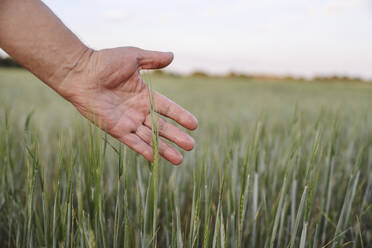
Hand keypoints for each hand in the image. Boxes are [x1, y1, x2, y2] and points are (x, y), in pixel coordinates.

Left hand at [58, 47, 197, 164]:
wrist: (81, 72)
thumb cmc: (105, 61)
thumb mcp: (133, 57)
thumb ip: (153, 59)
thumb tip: (172, 55)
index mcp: (144, 94)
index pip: (167, 108)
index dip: (180, 116)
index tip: (194, 125)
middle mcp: (138, 110)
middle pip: (161, 127)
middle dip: (176, 136)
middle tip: (191, 146)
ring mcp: (127, 121)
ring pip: (150, 138)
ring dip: (164, 149)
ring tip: (179, 160)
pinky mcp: (115, 129)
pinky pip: (132, 142)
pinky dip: (143, 150)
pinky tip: (155, 160)